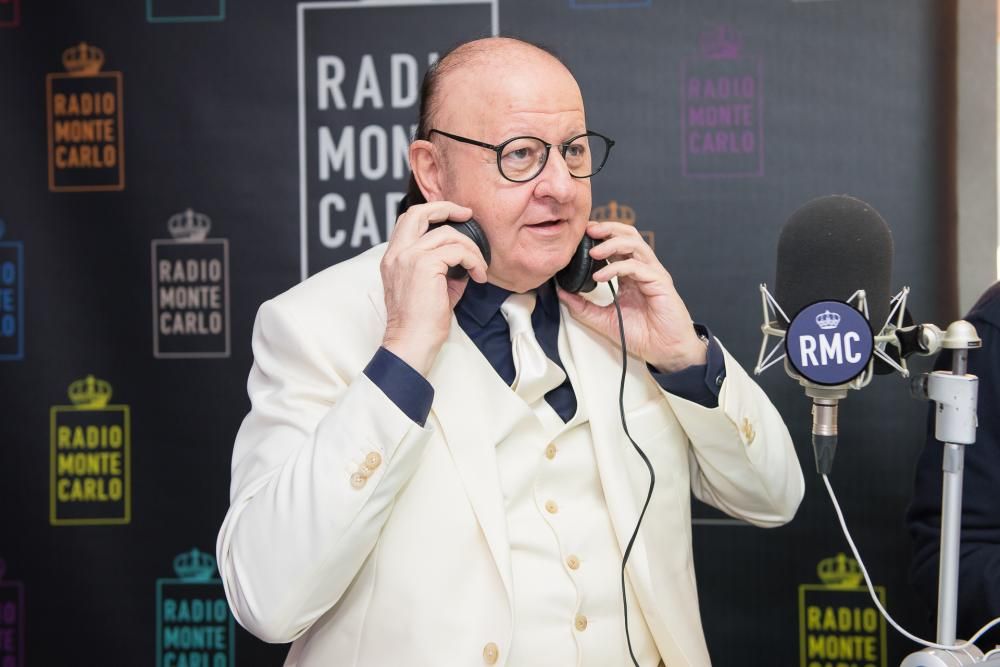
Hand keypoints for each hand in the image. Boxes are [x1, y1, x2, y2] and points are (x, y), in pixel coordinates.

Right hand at [380, 202, 487, 375]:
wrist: (412, 342)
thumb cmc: (421, 322)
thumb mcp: (431, 288)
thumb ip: (443, 268)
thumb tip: (465, 258)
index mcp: (393, 258)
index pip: (408, 220)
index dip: (433, 212)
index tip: (456, 217)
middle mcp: (396, 254)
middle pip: (418, 212)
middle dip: (446, 207)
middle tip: (468, 215)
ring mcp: (408, 257)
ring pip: (447, 233)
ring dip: (471, 248)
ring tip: (480, 267)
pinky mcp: (424, 265)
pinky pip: (458, 251)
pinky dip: (474, 260)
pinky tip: (479, 276)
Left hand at [557, 222, 706, 372]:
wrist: (665, 351)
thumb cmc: (642, 334)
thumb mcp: (603, 319)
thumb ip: (583, 306)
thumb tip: (561, 292)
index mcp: (631, 274)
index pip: (618, 244)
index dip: (601, 236)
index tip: (581, 235)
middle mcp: (643, 269)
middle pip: (629, 235)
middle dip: (608, 228)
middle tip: (587, 231)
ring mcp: (653, 273)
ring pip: (635, 244)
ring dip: (612, 243)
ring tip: (593, 252)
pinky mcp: (660, 283)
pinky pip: (637, 267)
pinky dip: (616, 268)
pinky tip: (600, 275)